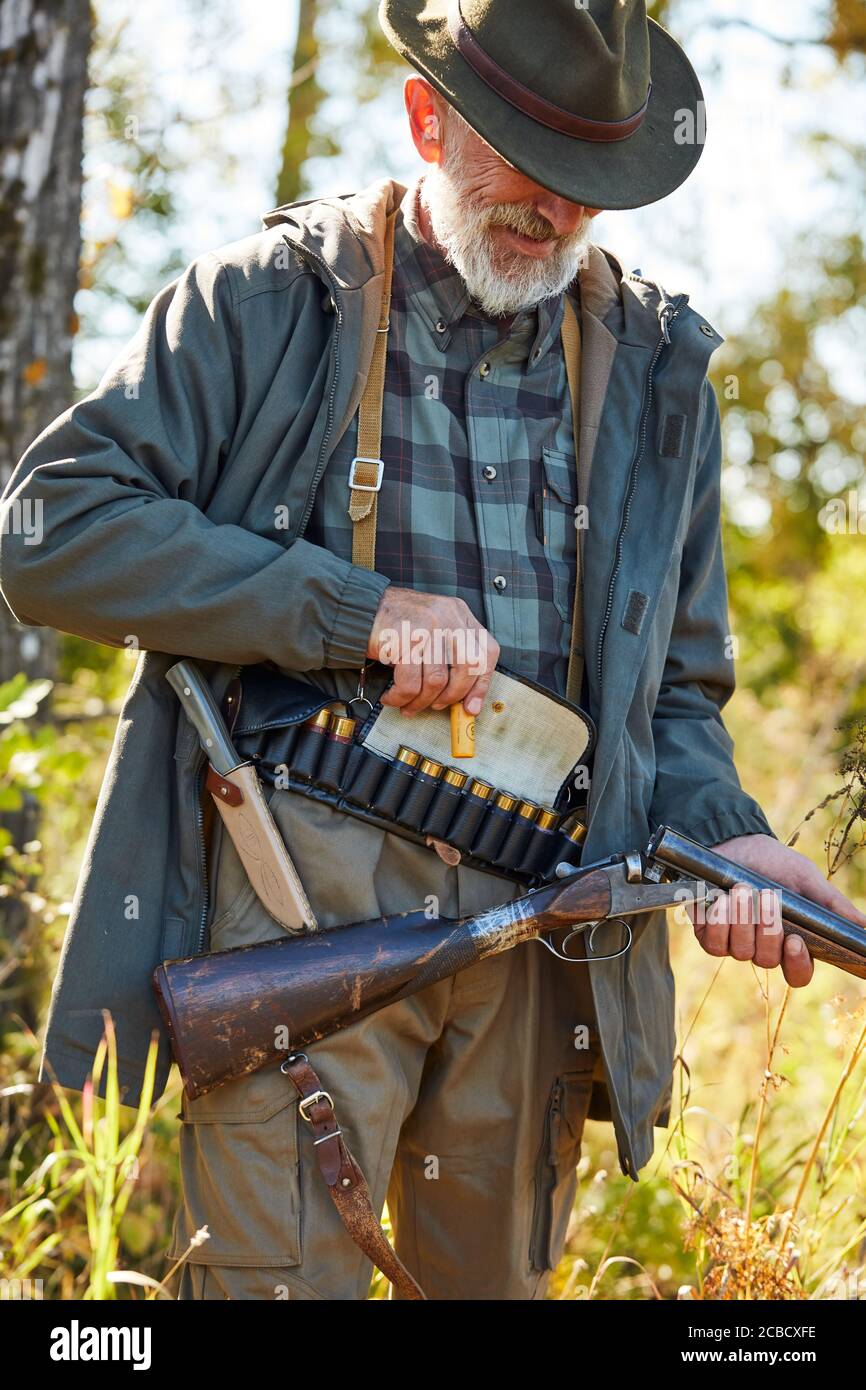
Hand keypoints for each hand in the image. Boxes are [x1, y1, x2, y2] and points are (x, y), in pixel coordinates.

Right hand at [367, 586, 498, 715]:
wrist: (358, 608)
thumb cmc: (397, 625)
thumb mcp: (433, 629)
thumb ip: (452, 656)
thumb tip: (468, 703)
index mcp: (459, 613)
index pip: (488, 651)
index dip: (483, 684)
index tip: (471, 707)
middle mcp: (448, 616)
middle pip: (468, 668)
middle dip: (453, 696)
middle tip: (437, 706)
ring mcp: (426, 626)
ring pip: (437, 681)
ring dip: (421, 701)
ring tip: (409, 705)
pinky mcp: (404, 639)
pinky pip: (409, 684)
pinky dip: (401, 698)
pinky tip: (392, 698)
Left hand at [688, 834, 865, 988]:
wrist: (735, 843)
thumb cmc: (775, 863)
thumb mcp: (806, 879)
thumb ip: (832, 906)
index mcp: (792, 939)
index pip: (798, 974)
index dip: (797, 964)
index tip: (795, 941)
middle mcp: (763, 946)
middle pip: (768, 960)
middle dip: (766, 927)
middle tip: (766, 896)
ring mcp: (735, 943)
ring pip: (741, 952)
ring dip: (742, 918)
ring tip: (741, 889)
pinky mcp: (710, 935)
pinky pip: (715, 945)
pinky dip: (719, 921)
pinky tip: (720, 899)